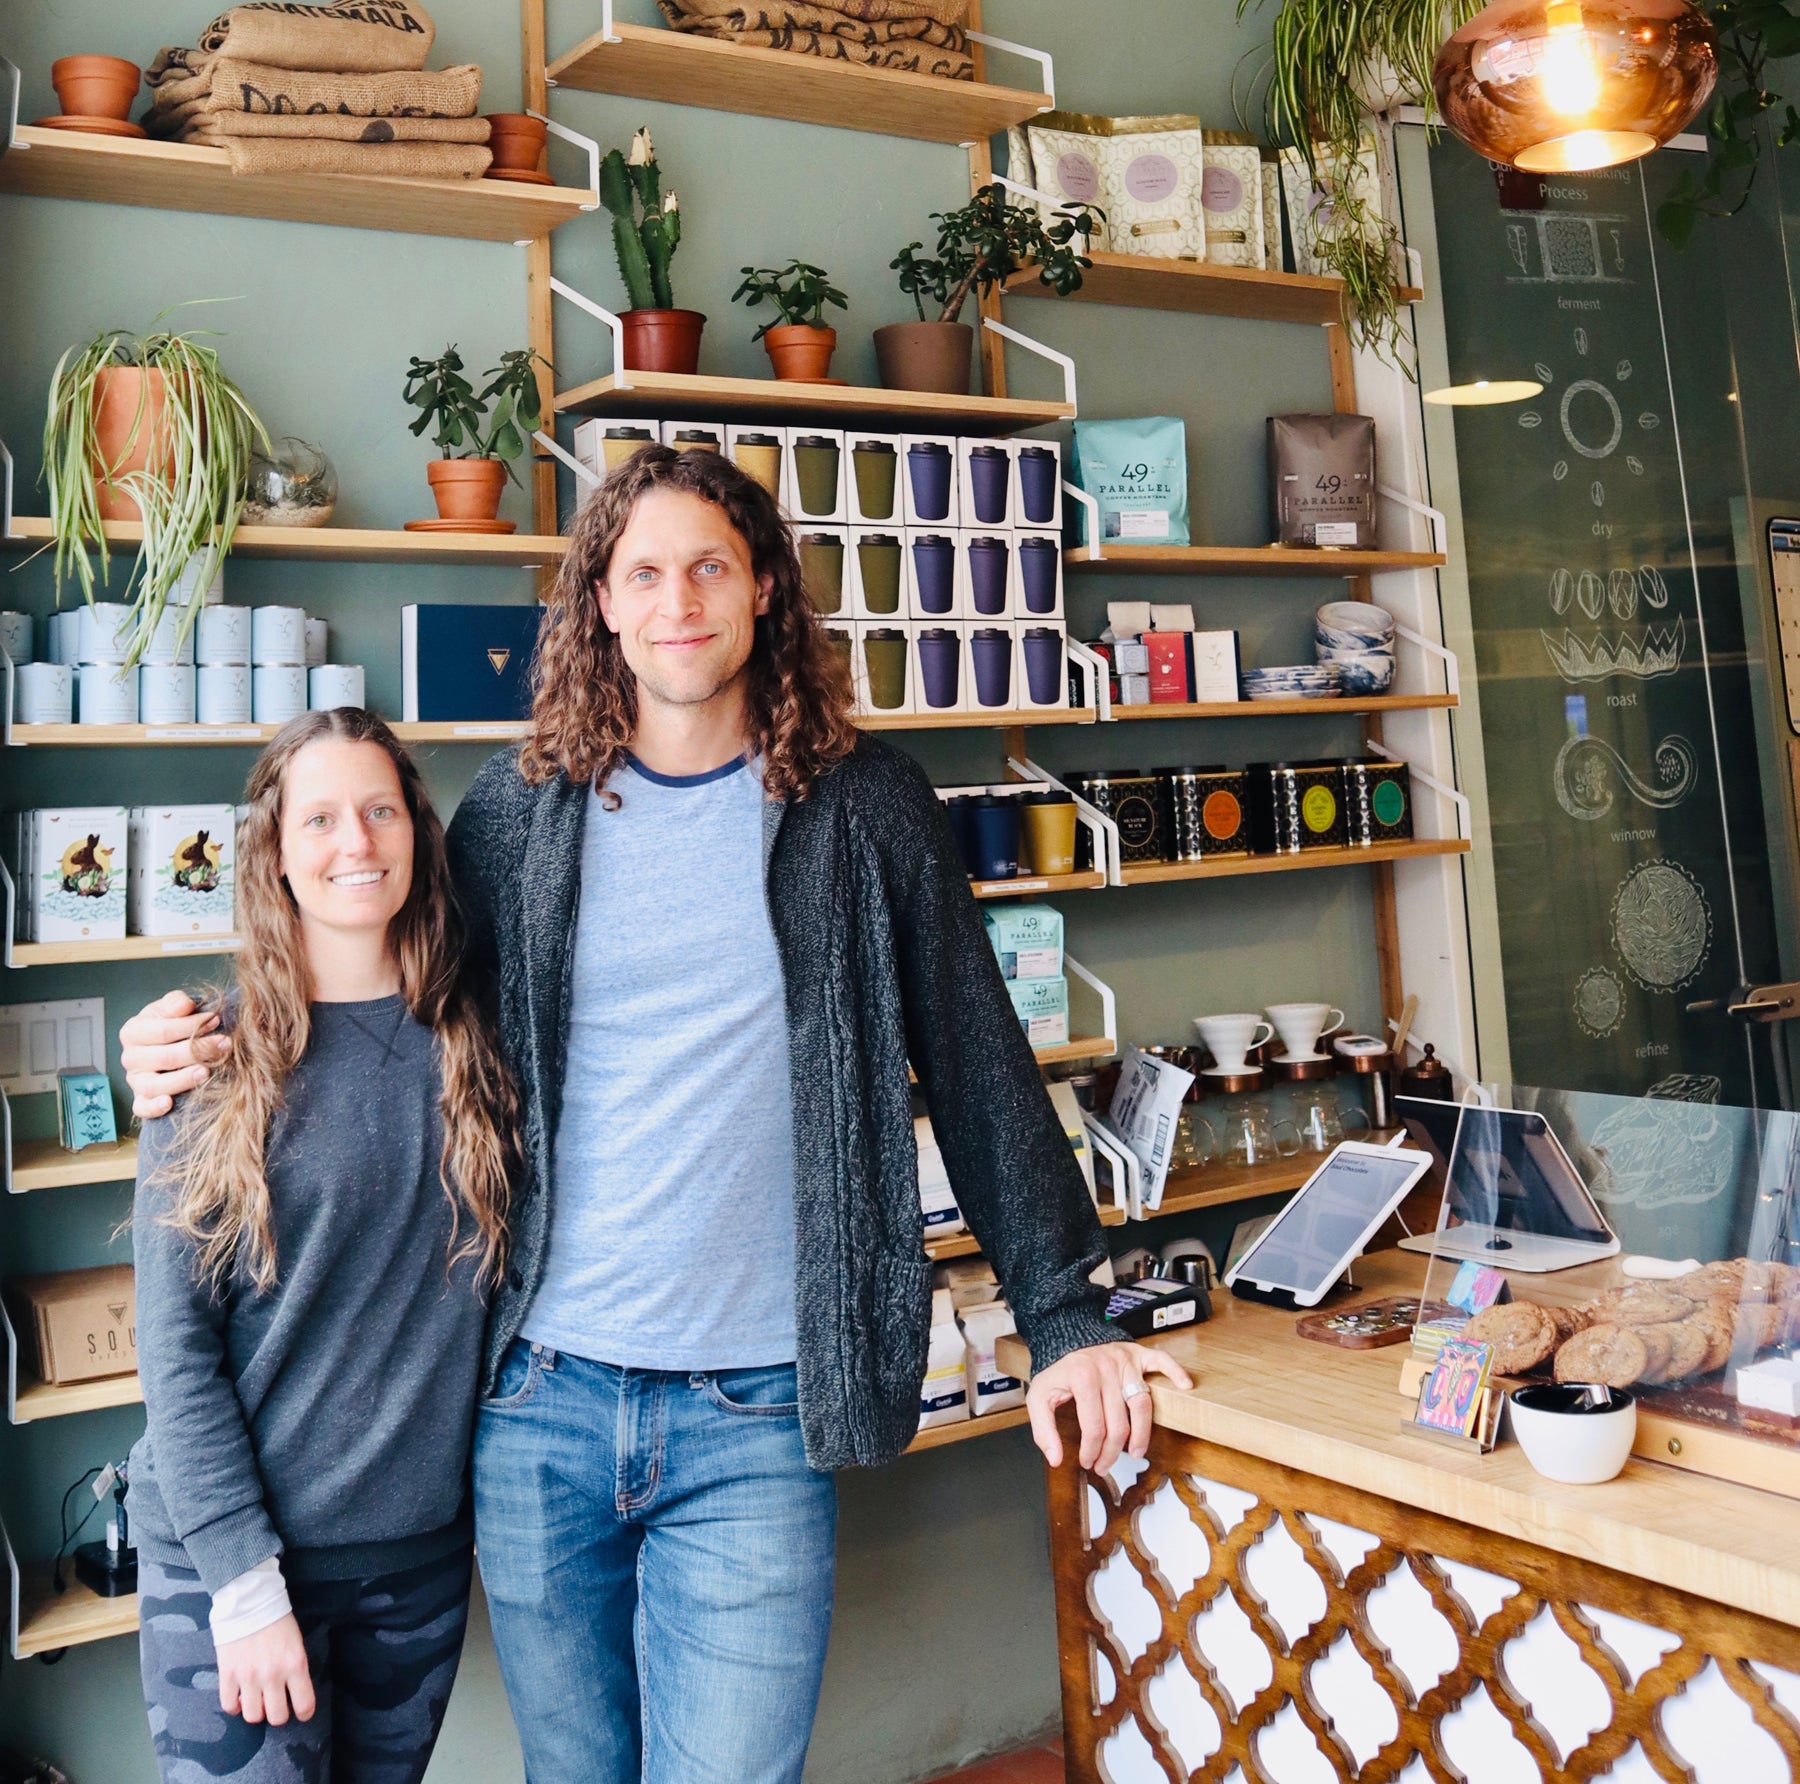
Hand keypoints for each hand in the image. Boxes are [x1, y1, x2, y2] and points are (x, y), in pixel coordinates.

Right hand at [121, 990, 229, 1117]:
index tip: (216, 1020)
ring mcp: (135, 1081)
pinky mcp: (141, 1100)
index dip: (191, 1026)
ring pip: (153, 1085)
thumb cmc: (171, 1024)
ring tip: (206, 1072)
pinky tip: (170, 1103)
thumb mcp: (171, 1008)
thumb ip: (176, 1003)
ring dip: (181, 1079)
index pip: (162, 1031)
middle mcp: (130, 1058)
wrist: (164, 1045)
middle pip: (163, 1058)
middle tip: (225, 1045)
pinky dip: (153, 1108)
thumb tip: (185, 1005)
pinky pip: (142, 1108)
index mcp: (133, 1032)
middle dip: (197, 1051)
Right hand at [215, 1612, 314, 1724]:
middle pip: (277, 1717)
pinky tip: (240, 1696)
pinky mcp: (227, 1675)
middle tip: (276, 1704)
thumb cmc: (278, 1621)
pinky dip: (235, 1705)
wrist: (250, 1601)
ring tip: (257, 1699)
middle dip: (278, 1714)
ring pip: (253, 1716)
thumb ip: (295, 1668)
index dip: (304, 1713)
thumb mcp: (296, 1643)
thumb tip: (293, 1693)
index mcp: (295, 1664)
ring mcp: (248, 1677)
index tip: (302, 1712)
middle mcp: (273, 1675)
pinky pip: (229, 1706)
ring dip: (256, 1710)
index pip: (304, 1704)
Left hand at [1026, 1341, 1192, 1473]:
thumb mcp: (1039, 1396)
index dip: (1091, 1451)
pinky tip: (1184, 1386)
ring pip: (1142, 1404)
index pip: (1094, 1428)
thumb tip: (1055, 1459)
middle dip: (1111, 1452)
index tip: (1087, 1462)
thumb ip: (1043, 1429)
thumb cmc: (1056, 1367)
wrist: (1066, 1332)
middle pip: (1118, 1424)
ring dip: (1142, 1434)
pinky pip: (1161, 1361)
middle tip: (1104, 1465)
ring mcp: (1125, 1362)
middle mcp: (1106, 1370)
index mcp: (1082, 1379)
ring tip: (1136, 1453)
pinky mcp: (1137, 1353)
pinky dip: (1175, 1372)